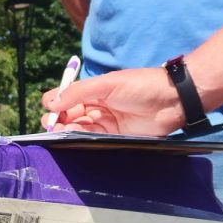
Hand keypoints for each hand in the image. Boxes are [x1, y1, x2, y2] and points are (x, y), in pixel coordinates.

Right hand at [40, 67, 187, 135]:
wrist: (172, 101)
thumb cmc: (140, 86)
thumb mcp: (106, 84)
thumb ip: (78, 92)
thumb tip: (51, 103)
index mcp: (93, 90)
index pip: (66, 97)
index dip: (55, 103)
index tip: (50, 109)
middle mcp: (95, 106)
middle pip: (67, 115)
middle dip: (56, 120)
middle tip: (51, 125)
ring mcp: (103, 122)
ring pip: (76, 128)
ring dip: (65, 130)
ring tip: (60, 132)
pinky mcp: (111, 137)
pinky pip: (89, 139)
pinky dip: (78, 139)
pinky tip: (72, 137)